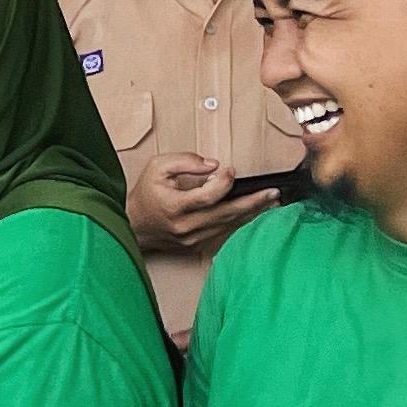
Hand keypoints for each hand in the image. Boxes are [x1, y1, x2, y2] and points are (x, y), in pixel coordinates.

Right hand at [130, 153, 272, 254]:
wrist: (133, 225)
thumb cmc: (146, 195)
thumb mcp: (157, 167)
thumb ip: (185, 161)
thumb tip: (213, 165)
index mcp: (175, 206)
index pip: (209, 196)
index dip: (224, 181)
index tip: (230, 170)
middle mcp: (185, 225)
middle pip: (226, 213)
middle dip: (252, 202)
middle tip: (273, 192)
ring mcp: (192, 238)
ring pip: (228, 224)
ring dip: (250, 212)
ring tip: (270, 201)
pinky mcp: (196, 244)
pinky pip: (223, 231)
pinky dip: (238, 220)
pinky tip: (252, 212)